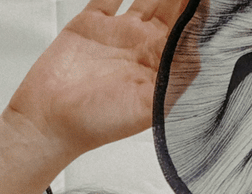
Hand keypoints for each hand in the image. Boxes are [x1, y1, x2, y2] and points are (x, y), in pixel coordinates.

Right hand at [6, 0, 188, 157]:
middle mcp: (145, 49)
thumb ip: (176, 75)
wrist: (50, 121)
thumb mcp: (149, 106)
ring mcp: (119, 34)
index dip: (200, 11)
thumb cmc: (100, 123)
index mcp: (162, 68)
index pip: (191, 32)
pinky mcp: (92, 23)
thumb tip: (200, 42)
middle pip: (173, 10)